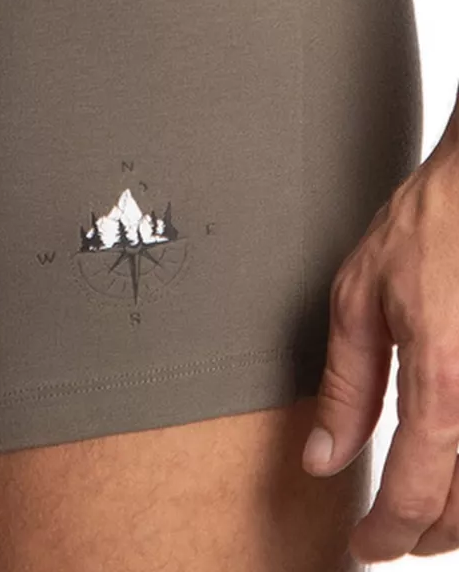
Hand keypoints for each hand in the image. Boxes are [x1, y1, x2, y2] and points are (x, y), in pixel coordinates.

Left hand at [302, 115, 458, 563]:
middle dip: (428, 535)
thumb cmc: (425, 230)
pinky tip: (456, 468)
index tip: (364, 547)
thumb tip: (323, 456)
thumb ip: (345, 387)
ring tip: (422, 513)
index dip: (388, 532)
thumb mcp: (359, 301)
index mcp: (447, 381)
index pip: (418, 492)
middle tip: (389, 534)